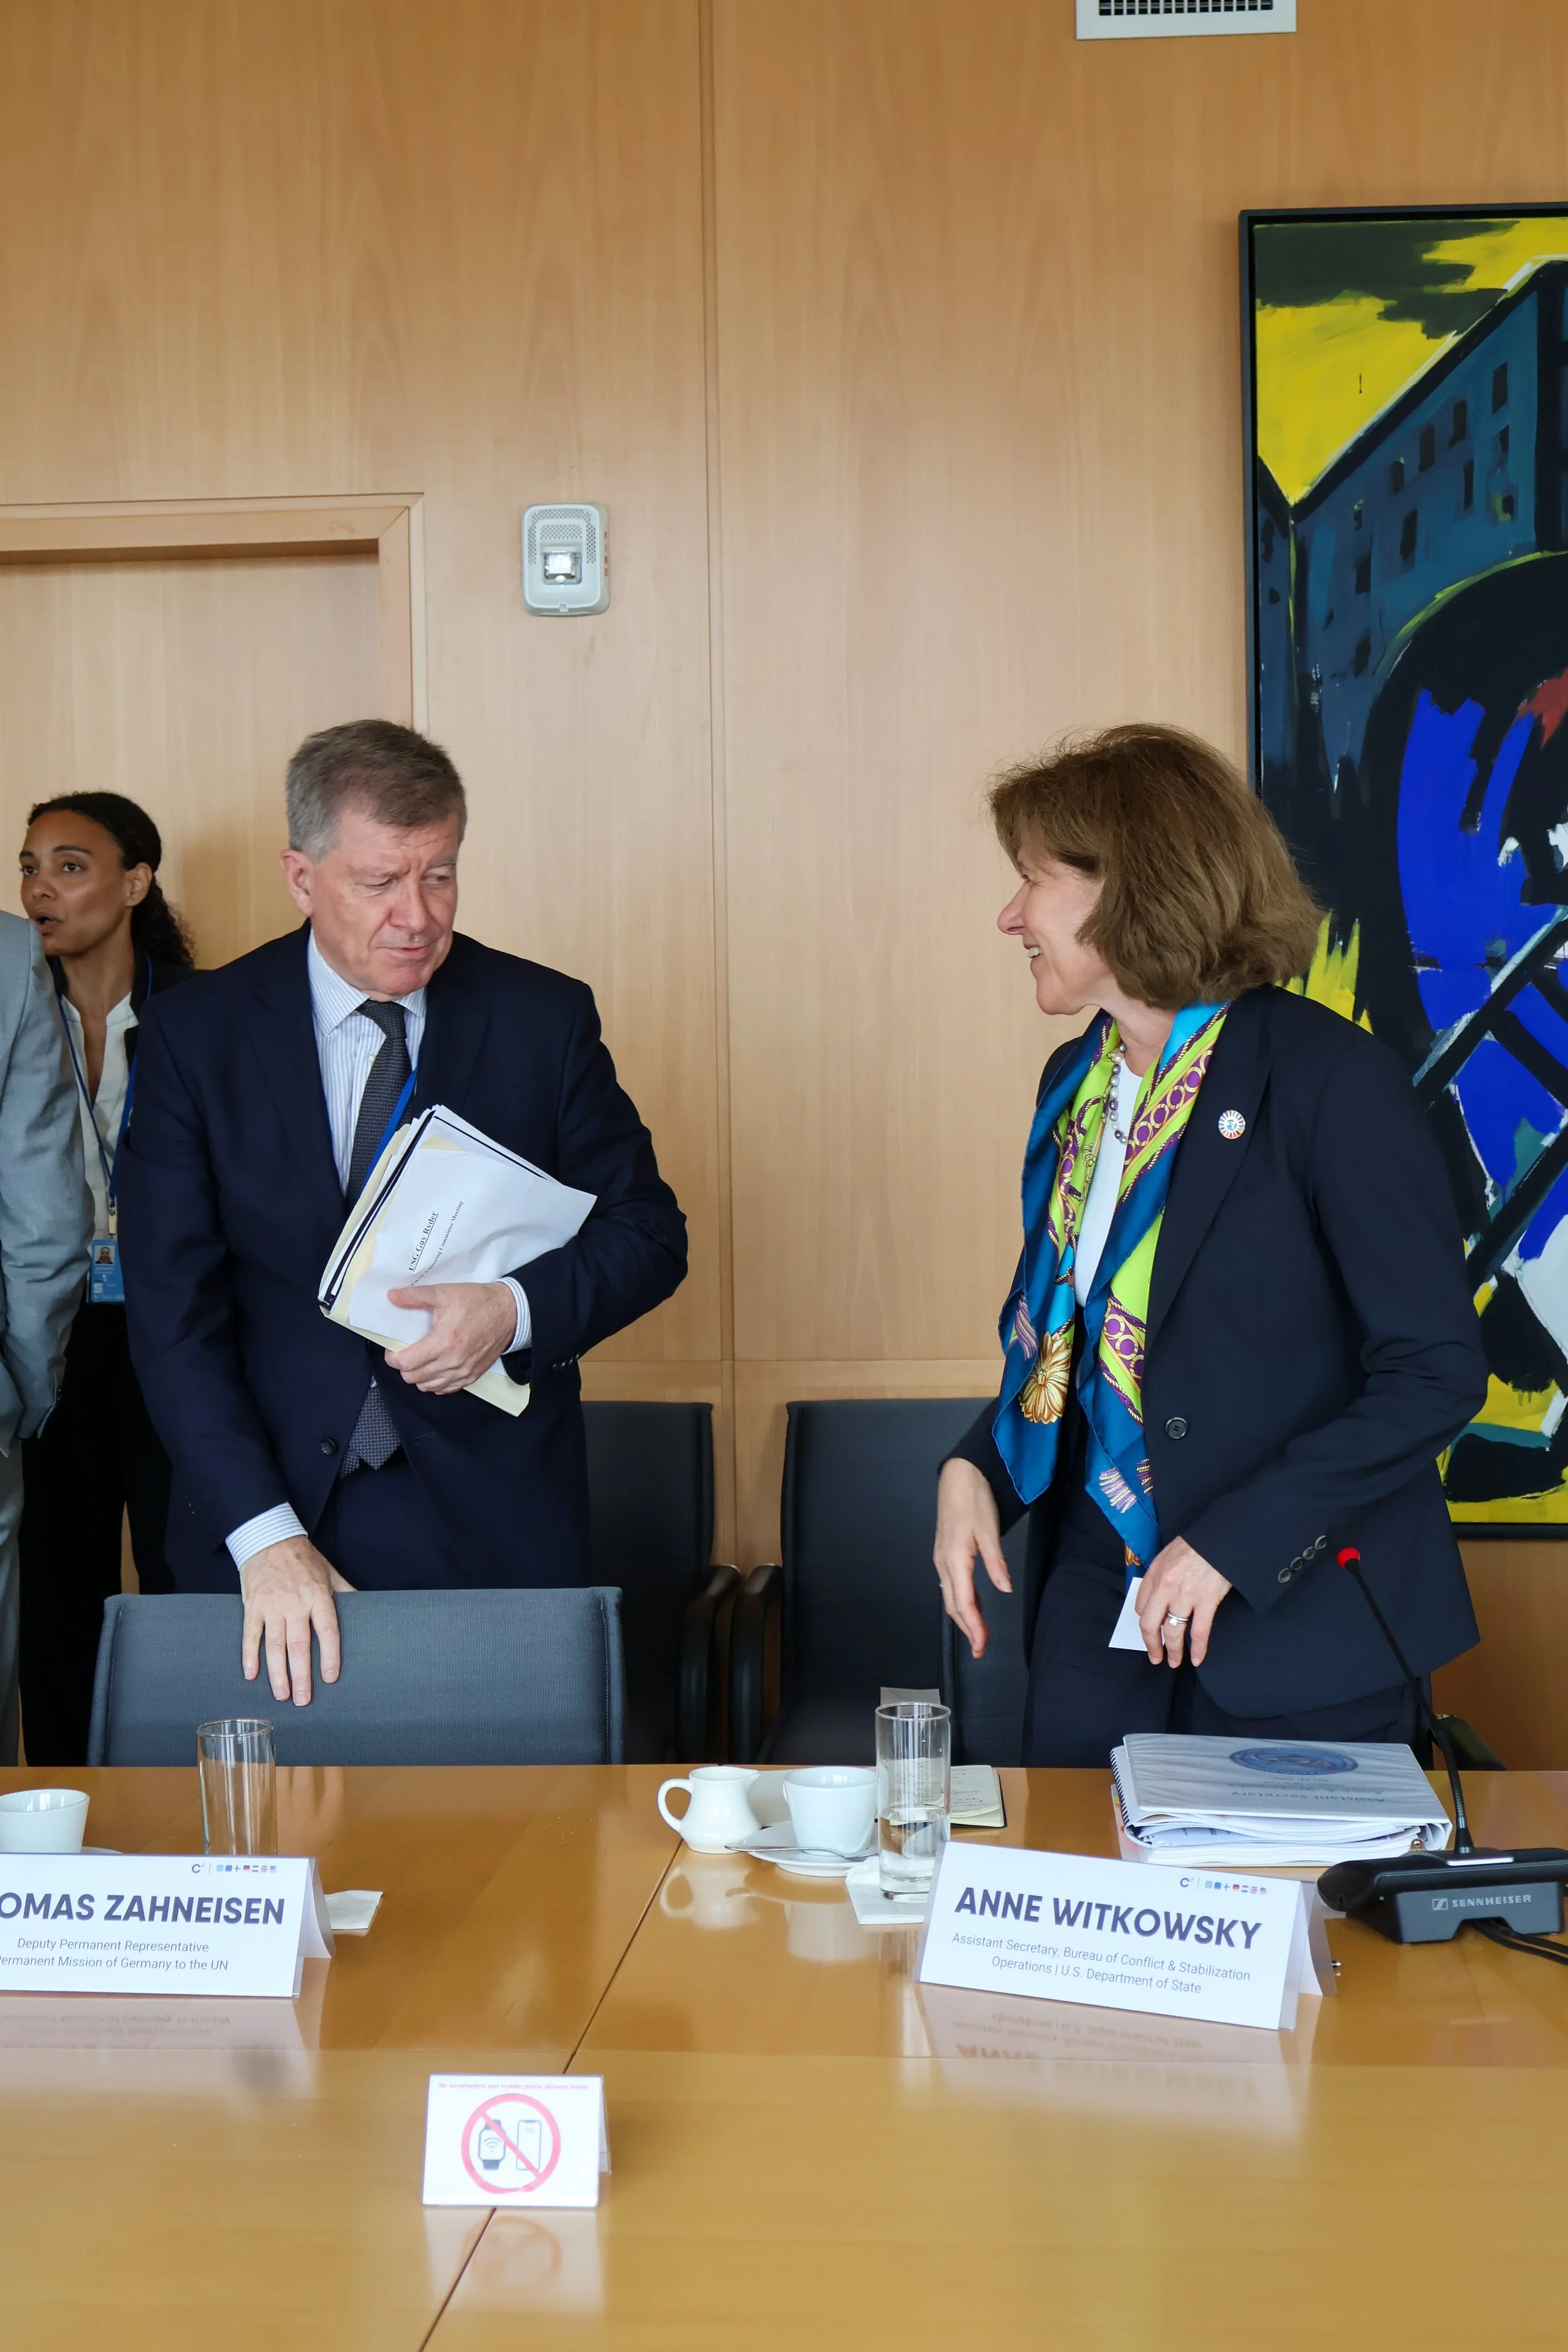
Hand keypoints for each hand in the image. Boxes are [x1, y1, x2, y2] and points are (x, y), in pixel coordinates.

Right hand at [240, 1537, 354, 1706]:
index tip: (331, 1678)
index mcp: (318, 1596)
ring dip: (277, 1672)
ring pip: (274, 1644)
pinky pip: (250, 1634)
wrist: (270, 1539)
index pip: (327, 1631)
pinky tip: (252, 1674)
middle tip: (303, 1700)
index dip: (330, 1656)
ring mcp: (272, 1605)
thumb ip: (348, 1594)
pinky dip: (249, 1655)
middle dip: (301, 1675)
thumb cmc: (304, 1560)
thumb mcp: (331, 1573)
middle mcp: (295, 1603)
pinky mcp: (252, 1605)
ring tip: (281, 1695)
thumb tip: (369, 1612)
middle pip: (299, 1645)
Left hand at [383, 1281, 518, 1394]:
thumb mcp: (445, 1293)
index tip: (393, 1350)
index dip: (393, 1358)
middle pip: (413, 1378)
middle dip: (404, 1367)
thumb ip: (415, 1296)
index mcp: (443, 1342)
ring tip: (419, 1362)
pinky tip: (435, 1369)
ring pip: (427, 1387)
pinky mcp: (472, 1376)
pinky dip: (435, 1383)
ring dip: (418, 1376)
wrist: (509, 1312)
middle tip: (405, 1354)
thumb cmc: (478, 1302)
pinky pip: (445, 1389)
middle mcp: (452, 1362)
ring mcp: (463, 1372)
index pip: (407, 1363)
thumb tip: (392, 1296)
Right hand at [934, 1457, 1012, 1659]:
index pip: (964, 1602)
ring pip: (950, 1596)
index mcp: (954, 1559)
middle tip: (980, 1650)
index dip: (974, 1627)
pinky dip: (962, 1599)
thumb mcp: (989, 1530)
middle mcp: (943, 1562)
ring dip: (963, 1616)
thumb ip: (996, 1562)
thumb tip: (1004, 1589)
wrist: (958, 1476)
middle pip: (953, 1605)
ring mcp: (942, 1558)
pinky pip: (952, 1584)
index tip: (982, 1647)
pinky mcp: (946, 1553)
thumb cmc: (973, 1499)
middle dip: (967, 1629)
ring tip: (977, 1634)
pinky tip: (975, 1604)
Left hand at [1135, 1535, 1231, 1668]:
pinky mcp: (1207, 1602)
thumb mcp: (1168, 1554)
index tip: (1149, 1631)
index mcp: (1155, 1575)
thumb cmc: (1196, 1544)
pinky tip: (1197, 1659)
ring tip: (1174, 1662)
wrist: (1221, 1537)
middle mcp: (1166, 1588)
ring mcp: (1186, 1596)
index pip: (1141, 1606)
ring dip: (1173, 1651)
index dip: (1144, 1621)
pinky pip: (1200, 1632)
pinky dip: (1198, 1649)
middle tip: (1155, 1657)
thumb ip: (1158, 1576)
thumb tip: (1152, 1599)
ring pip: (1173, 1632)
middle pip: (1151, 1624)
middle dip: (1151, 1645)